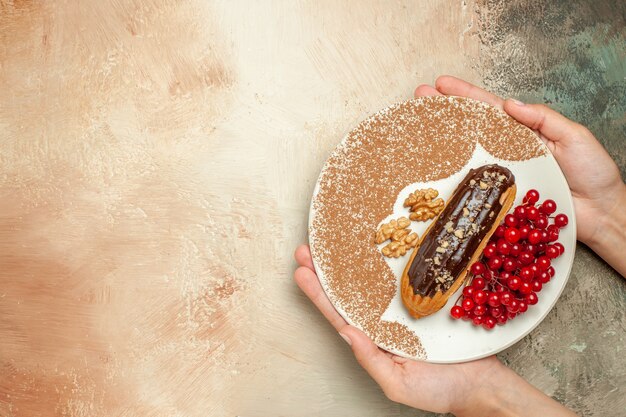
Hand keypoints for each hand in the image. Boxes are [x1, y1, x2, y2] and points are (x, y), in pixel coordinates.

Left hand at [293, 245, 503, 414]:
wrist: (483, 385)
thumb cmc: (440, 392)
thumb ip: (371, 360)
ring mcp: (404, 308)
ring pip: (372, 280)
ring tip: (331, 241)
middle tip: (304, 249)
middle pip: (348, 292)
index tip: (301, 272)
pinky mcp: (425, 298)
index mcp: (373, 341)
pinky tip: (377, 245)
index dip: (319, 294)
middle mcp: (383, 321)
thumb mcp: (398, 384)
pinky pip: (404, 277)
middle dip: (326, 271)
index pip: (339, 315)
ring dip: (351, 261)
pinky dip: (388, 261)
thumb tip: (347, 333)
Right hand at [415, 76, 625, 275]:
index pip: (490, 108)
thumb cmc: (593, 174)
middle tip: (419, 97)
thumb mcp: (574, 137)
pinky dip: (453, 177)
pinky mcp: (500, 198)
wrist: (601, 213)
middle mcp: (508, 151)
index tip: (442, 84)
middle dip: (444, 111)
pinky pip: (473, 185)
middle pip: (470, 127)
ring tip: (417, 126)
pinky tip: (434, 170)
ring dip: (441, 141)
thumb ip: (543, 118)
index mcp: (524, 132)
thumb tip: (510, 103)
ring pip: (466, 154)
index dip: (466, 95)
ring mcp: (502, 174)